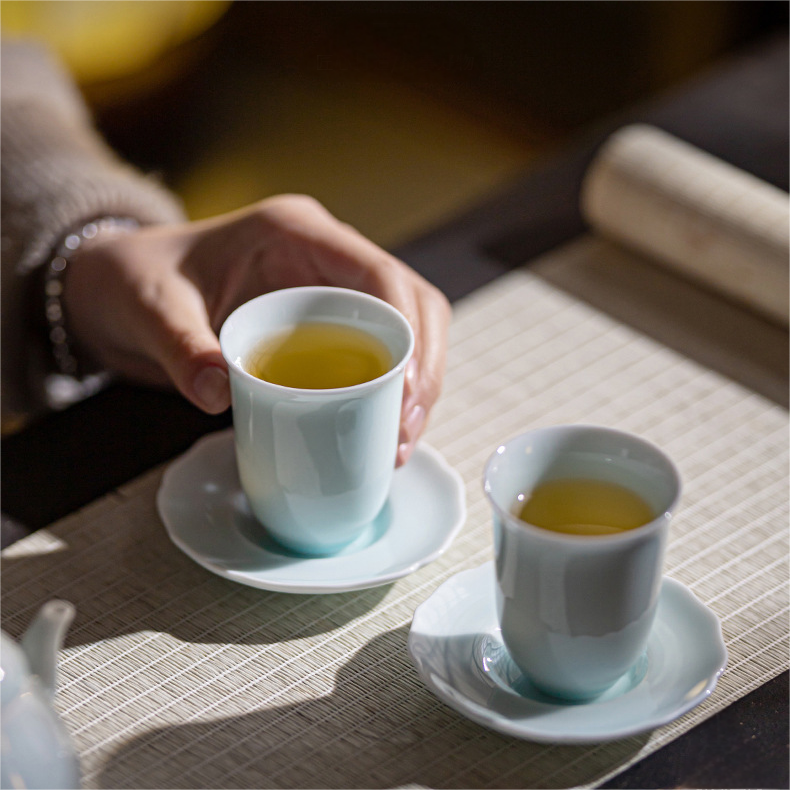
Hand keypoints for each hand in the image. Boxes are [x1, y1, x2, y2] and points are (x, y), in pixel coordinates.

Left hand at [63, 195, 450, 464]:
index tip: (405, 391)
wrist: (123, 288)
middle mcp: (327, 255)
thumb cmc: (140, 281)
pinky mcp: (328, 322)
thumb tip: (222, 395)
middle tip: (407, 430)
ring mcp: (332, 289)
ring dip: (417, 385)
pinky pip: (380, 352)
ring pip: (408, 329)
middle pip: (413, 303)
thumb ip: (180, 347)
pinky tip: (384, 432)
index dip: (408, 331)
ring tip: (401, 442)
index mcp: (296, 232)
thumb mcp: (150, 308)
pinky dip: (392, 392)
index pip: (379, 273)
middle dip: (424, 367)